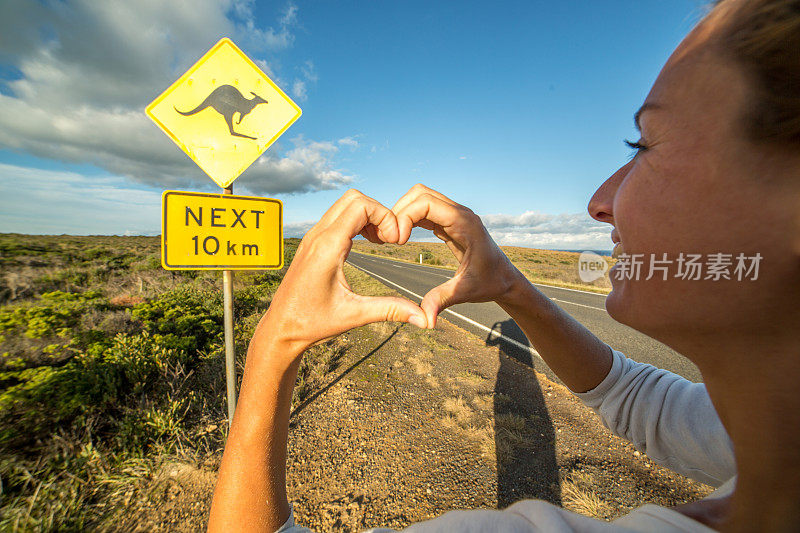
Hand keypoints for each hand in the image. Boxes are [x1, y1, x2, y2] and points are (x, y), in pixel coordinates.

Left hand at [255, 189, 427, 359]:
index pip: (361, 205)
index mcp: (327, 247)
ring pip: (344, 204)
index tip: (395, 242)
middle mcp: (318, 236)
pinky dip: (356, 222)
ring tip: (381, 241)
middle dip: (379, 212)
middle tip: (390, 239)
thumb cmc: (312, 323)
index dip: (385, 216)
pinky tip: (367, 243)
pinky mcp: (312, 242)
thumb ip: (390, 310)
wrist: (280, 328)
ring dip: (368, 216)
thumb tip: (424, 319)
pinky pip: (337, 217)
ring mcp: (312, 237)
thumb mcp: (354, 315)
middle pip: (354, 198)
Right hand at [392, 184, 524, 326]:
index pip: (426, 202)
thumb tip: (425, 321)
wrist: (505, 279)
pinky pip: (424, 210)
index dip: (405, 217)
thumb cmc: (490, 283)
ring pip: (420, 198)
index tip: (397, 242)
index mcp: (464, 223)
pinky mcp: (449, 221)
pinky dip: (409, 218)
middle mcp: (459, 212)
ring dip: (402, 213)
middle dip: (399, 211)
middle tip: (390, 239)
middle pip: (420, 193)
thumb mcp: (464, 292)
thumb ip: (442, 300)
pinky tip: (402, 237)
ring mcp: (454, 214)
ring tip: (393, 239)